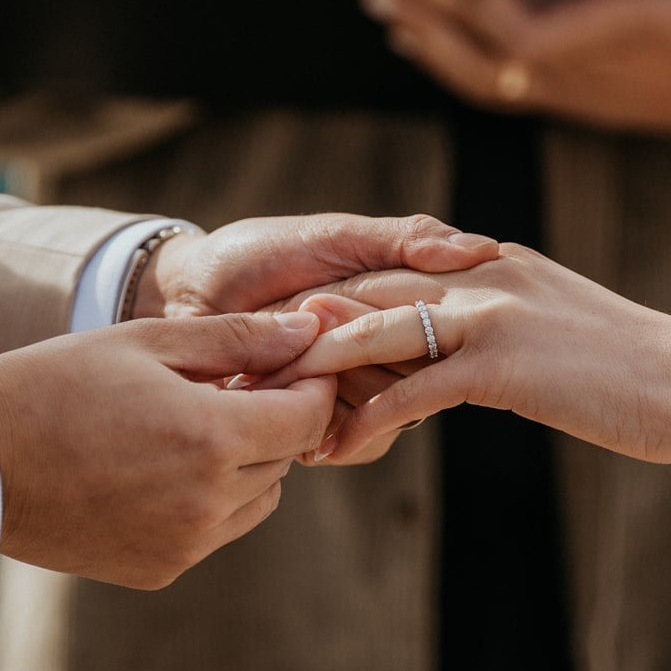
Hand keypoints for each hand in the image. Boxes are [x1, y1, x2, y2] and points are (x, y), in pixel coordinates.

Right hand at [0, 312, 335, 588]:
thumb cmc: (53, 385)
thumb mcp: (144, 343)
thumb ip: (236, 338)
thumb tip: (310, 332)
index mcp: (208, 437)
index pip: (307, 415)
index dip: (309, 382)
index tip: (290, 359)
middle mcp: (207, 501)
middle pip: (287, 456)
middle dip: (274, 417)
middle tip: (231, 383)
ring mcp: (185, 544)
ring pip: (260, 498)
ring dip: (247, 461)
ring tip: (191, 424)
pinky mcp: (160, 570)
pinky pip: (218, 531)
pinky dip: (211, 498)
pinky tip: (161, 466)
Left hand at [132, 214, 497, 462]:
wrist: (190, 291)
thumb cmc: (261, 251)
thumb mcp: (335, 234)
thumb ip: (403, 241)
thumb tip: (480, 250)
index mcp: (403, 299)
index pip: (445, 321)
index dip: (395, 319)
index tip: (318, 302)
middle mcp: (392, 346)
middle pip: (417, 371)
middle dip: (351, 356)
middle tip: (287, 330)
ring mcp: (363, 385)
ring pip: (390, 408)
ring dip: (331, 390)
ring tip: (269, 366)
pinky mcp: (330, 420)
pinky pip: (356, 436)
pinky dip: (323, 424)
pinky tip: (277, 401)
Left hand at [264, 246, 670, 464]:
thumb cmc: (639, 376)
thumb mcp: (561, 339)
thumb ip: (509, 338)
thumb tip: (476, 364)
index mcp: (493, 265)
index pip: (391, 272)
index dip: (333, 302)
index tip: (284, 335)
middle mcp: (482, 275)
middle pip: (366, 291)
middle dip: (305, 329)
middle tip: (252, 368)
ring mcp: (490, 313)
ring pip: (375, 332)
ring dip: (319, 371)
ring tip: (274, 407)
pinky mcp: (500, 362)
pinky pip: (411, 390)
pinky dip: (368, 420)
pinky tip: (336, 451)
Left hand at [348, 0, 670, 159]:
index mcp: (617, 37)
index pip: (530, 34)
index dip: (492, 0)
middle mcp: (580, 73)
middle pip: (484, 48)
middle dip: (425, 7)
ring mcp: (565, 91)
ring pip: (477, 74)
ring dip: (422, 35)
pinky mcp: (560, 95)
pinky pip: (490, 85)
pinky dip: (444, 60)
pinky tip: (409, 34)